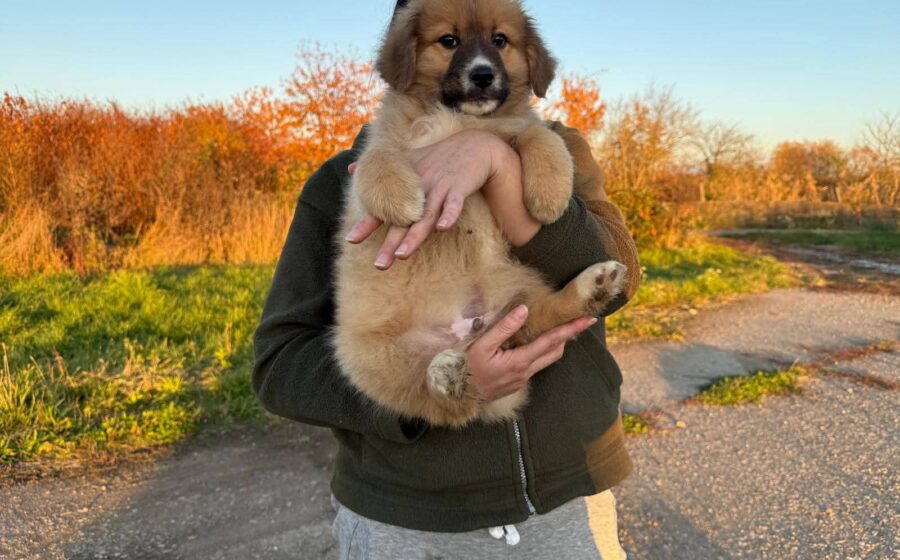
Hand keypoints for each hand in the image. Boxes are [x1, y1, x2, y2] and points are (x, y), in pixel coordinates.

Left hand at [345, 130, 537, 269]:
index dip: (366, 223)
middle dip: (391, 243)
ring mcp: (439, 187)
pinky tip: (442, 229)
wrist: (474, 145)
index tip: (351, 240)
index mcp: (404, 184)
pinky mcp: (459, 187)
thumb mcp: (406, 158)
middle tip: (380, 265)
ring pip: (426, 216)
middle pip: (403, 220)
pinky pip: (454, 204)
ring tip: (402, 256)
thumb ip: (379, 168)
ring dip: (414, 236)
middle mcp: (419, 187)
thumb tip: (350, 168)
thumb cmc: (437, 155)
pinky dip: (449, 215)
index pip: (381, 206)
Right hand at [466, 305, 596, 401]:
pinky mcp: (516, 383)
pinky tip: (535, 343)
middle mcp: (525, 372)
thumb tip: (524, 310)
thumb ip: (505, 328)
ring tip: (559, 329)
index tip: (587, 319)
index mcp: (519, 361)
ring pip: (547, 360)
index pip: (551, 341)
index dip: (570, 329)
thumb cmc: (466, 367)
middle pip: (555, 352)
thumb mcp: (482, 345)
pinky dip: (541, 352)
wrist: (456, 394)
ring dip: (555, 344)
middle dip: (569, 336)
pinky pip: (535, 365)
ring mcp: (522, 379)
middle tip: (579, 321)